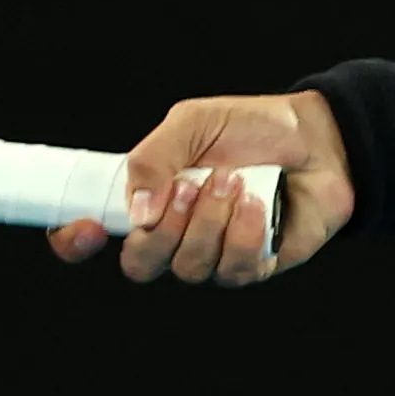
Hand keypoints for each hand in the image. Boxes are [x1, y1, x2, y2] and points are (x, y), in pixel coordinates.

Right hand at [43, 90, 357, 283]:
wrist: (319, 140)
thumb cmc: (252, 129)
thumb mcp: (193, 124)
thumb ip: (153, 159)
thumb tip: (135, 212)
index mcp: (147, 197)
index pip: (92, 232)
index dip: (75, 240)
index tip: (87, 228)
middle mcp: (174, 233)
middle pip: (139, 263)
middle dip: (163, 228)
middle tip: (191, 186)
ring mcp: (212, 254)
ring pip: (187, 267)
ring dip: (210, 222)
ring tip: (235, 182)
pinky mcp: (252, 267)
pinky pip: (231, 271)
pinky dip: (242, 235)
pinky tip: (257, 205)